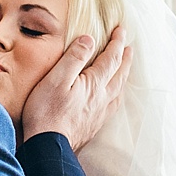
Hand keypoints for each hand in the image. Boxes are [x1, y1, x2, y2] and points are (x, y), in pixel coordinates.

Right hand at [19, 26, 132, 148]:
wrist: (49, 146)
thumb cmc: (47, 112)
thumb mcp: (56, 78)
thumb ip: (74, 58)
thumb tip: (89, 39)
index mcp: (94, 83)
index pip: (110, 58)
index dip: (116, 42)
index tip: (121, 29)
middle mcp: (102, 97)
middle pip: (119, 73)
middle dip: (124, 58)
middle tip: (129, 47)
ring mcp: (99, 112)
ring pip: (118, 90)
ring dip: (123, 76)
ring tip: (125, 69)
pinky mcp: (93, 125)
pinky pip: (112, 105)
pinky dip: (116, 95)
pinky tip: (113, 98)